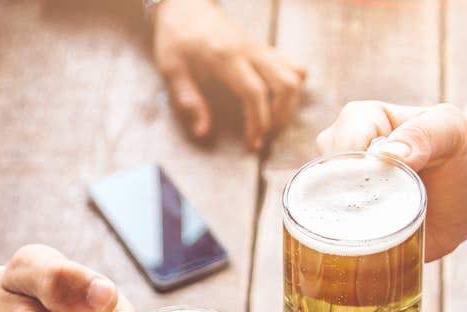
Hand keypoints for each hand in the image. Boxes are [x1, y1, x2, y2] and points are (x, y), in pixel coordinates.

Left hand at [151, 0, 306, 149]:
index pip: (254, 93)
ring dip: (289, 103)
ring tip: (272, 122)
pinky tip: (276, 101)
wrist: (186, 6)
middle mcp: (249, 51)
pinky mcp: (264, 48)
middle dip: (280, 116)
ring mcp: (260, 47)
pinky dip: (290, 86)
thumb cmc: (176, 38)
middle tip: (265, 136)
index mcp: (226, 57)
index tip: (253, 143)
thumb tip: (203, 132)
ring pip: (294, 74)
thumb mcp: (172, 70)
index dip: (258, 122)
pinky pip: (291, 65)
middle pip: (285, 84)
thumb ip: (189, 100)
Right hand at [315, 102, 466, 259]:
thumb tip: (390, 154)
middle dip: (342, 197)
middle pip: (318, 176)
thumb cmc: (462, 155)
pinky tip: (360, 251)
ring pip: (315, 207)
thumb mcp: (452, 132)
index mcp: (361, 122)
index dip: (354, 165)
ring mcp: (341, 193)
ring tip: (373, 231)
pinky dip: (339, 247)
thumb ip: (426, 133)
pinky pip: (327, 237)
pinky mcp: (347, 226)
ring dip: (337, 224)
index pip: (339, 141)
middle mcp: (342, 157)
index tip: (385, 182)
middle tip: (380, 211)